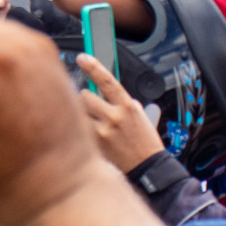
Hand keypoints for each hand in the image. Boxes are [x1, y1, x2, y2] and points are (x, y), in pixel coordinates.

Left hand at [75, 53, 163, 172]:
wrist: (147, 167)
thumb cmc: (146, 143)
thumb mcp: (142, 117)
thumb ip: (126, 104)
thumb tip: (111, 95)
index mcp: (128, 106)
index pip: (107, 81)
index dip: (93, 67)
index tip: (82, 57)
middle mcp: (114, 117)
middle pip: (84, 96)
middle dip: (84, 99)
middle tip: (89, 107)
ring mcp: (101, 131)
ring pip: (78, 111)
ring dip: (79, 113)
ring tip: (88, 121)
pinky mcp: (93, 145)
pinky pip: (77, 129)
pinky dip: (78, 128)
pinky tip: (83, 134)